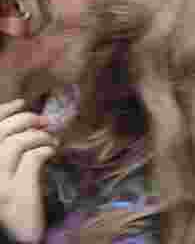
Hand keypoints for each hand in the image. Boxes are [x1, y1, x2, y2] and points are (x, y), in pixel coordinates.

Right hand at [0, 99, 56, 243]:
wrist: (15, 240)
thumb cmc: (12, 211)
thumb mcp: (6, 178)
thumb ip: (9, 157)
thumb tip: (27, 129)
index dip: (2, 112)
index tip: (21, 102)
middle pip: (1, 133)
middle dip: (25, 119)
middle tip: (46, 121)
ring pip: (16, 142)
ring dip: (39, 136)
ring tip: (51, 141)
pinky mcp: (16, 193)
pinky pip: (32, 158)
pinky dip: (45, 149)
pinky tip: (51, 152)